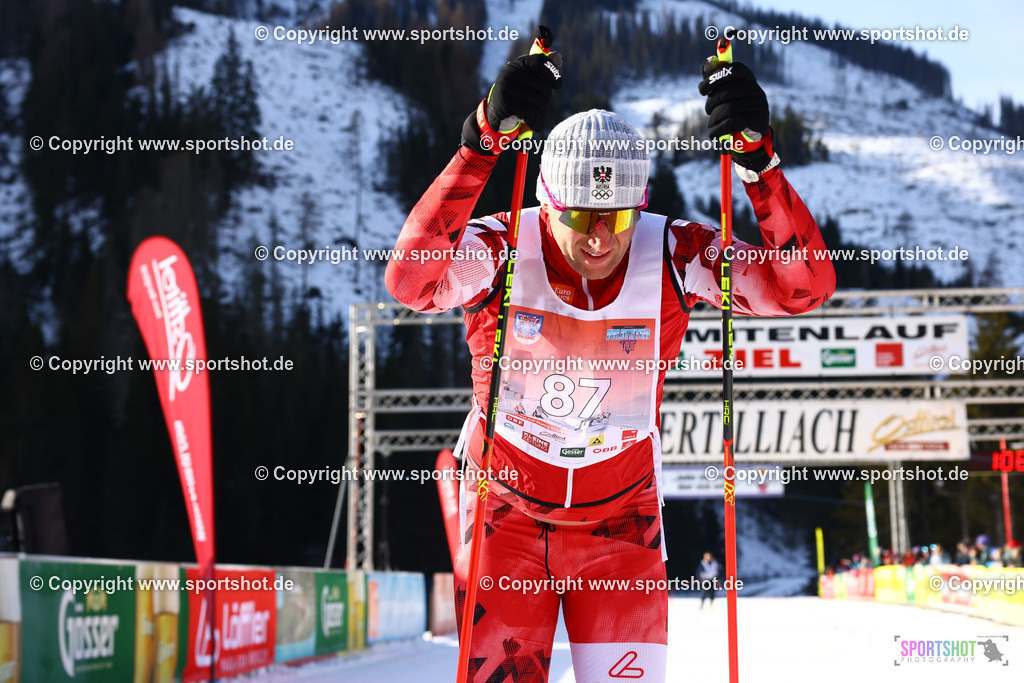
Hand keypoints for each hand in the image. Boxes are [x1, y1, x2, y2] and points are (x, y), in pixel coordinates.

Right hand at [463, 37, 562, 154]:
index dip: (552, 73)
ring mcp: (506, 88)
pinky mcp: (504, 104)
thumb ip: (543, 71)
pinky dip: (537, 122)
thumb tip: (559, 58)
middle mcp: (510, 73)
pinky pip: (530, 113)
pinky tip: (536, 125)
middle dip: (547, 102)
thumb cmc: (517, 96)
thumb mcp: (528, 81)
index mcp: (518, 64)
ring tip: (537, 117)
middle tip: (542, 109)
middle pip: (543, 87)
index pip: (540, 62)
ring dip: (542, 114)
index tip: (557, 85)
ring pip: (538, 102)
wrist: (495, 114)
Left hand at [698, 58, 773, 173]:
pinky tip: (714, 134)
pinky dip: (717, 130)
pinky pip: (732, 123)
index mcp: (748, 79)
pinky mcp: (757, 121)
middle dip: (711, 103)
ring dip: (713, 119)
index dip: (715, 77)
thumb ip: (713, 77)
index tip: (702, 90)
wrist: (748, 136)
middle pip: (727, 91)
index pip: (734, 69)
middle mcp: (756, 90)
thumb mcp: (721, 93)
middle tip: (708, 110)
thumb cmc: (732, 110)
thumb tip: (709, 60)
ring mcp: (758, 106)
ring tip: (712, 124)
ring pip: (728, 109)